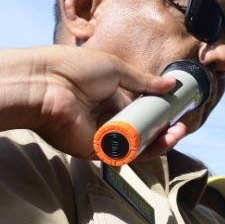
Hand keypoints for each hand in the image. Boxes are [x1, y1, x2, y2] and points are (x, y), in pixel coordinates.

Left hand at [29, 47, 179, 158]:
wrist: (43, 83)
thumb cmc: (73, 69)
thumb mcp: (115, 69)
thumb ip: (144, 81)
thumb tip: (171, 84)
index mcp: (109, 96)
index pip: (141, 108)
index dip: (160, 110)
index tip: (176, 108)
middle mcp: (106, 117)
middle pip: (142, 129)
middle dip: (164, 128)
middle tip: (181, 125)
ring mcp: (102, 135)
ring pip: (137, 144)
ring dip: (160, 141)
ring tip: (177, 133)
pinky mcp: (95, 150)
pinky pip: (125, 154)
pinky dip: (146, 150)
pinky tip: (163, 140)